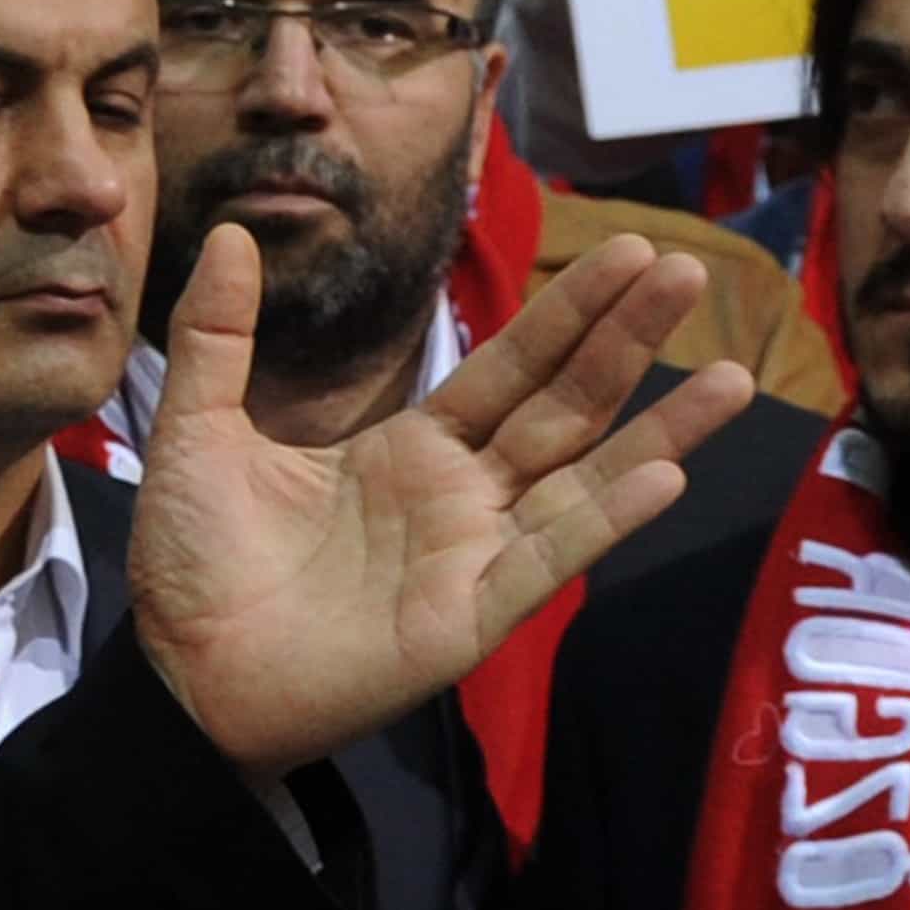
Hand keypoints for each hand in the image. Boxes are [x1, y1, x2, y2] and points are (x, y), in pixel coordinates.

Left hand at [128, 227, 750, 779]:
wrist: (177, 677)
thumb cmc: (194, 563)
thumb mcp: (200, 428)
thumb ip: (219, 336)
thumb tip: (229, 232)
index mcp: (409, 451)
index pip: (510, 368)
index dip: (569, 312)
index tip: (629, 251)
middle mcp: (460, 498)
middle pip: (564, 406)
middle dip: (627, 339)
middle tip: (691, 270)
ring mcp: (474, 558)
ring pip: (582, 479)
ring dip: (658, 429)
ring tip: (731, 372)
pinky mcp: (469, 619)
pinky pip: (547, 561)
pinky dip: (604, 519)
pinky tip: (663, 476)